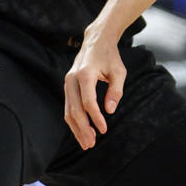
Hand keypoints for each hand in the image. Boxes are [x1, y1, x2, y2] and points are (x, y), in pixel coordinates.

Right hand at [63, 30, 125, 149]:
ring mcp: (67, 82)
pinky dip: (74, 121)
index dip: (95, 118)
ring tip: (86, 143)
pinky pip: (68, 107)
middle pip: (75, 109)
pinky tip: (82, 131)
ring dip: (76, 128)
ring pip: (68, 111)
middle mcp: (72, 78)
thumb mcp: (119, 71)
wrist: (96, 41)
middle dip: (83, 129)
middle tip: (92, 144)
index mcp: (85, 74)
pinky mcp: (68, 86)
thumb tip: (110, 110)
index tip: (104, 129)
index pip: (88, 102)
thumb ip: (116, 90)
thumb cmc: (109, 56)